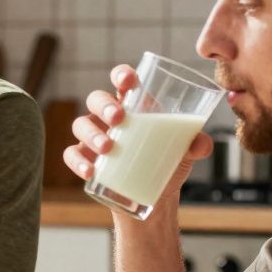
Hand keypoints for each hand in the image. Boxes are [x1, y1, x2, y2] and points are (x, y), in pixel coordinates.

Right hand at [62, 64, 212, 212]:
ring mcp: (93, 137)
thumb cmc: (167, 162)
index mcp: (133, 105)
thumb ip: (196, 144)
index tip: (128, 81)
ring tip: (108, 148)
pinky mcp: (85, 159)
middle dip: (104, 105)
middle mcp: (108, 117)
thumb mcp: (185, 152)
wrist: (155, 196)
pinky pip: (71, 155)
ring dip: (92, 134)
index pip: (122, 81)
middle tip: (119, 119)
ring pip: (80, 125)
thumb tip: (200, 143)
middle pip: (96, 99)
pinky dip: (78, 162)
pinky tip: (91, 171)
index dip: (121, 75)